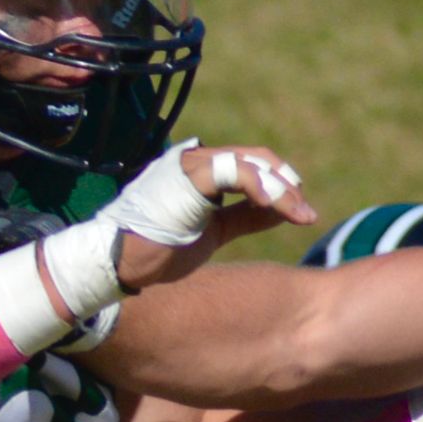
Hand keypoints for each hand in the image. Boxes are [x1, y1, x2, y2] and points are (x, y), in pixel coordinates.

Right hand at [105, 142, 315, 293]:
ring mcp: (191, 164)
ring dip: (282, 190)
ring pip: (252, 164)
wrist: (118, 263)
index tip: (296, 209)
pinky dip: (264, 190)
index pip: (248, 163)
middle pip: (256, 158)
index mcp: (195, 172)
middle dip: (285, 185)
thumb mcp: (212, 232)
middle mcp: (193, 160)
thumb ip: (244, 217)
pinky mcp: (192, 175)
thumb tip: (283, 209)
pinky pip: (240, 173)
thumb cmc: (154, 252)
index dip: (277, 182)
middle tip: (304, 213)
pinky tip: (280, 208)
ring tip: (300, 214)